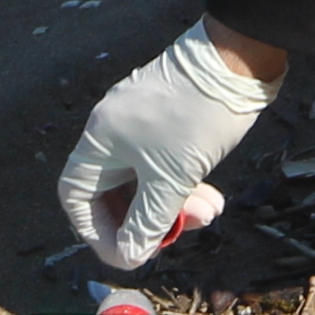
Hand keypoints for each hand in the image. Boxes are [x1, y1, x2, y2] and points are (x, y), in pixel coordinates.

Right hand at [59, 24, 279, 271]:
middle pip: (113, 191)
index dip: (95, 231)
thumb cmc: (198, 114)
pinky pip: (163, 162)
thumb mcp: (172, 179)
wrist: (237, 57)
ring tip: (210, 214)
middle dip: (145, 220)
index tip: (126, 252)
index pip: (76, 196)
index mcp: (100, 139)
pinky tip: (213, 196)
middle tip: (175, 237)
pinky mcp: (167, 117)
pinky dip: (183, 184)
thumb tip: (131, 256)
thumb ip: (148, 222)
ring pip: (145, 179)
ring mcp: (140, 121)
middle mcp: (113, 128)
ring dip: (173, 204)